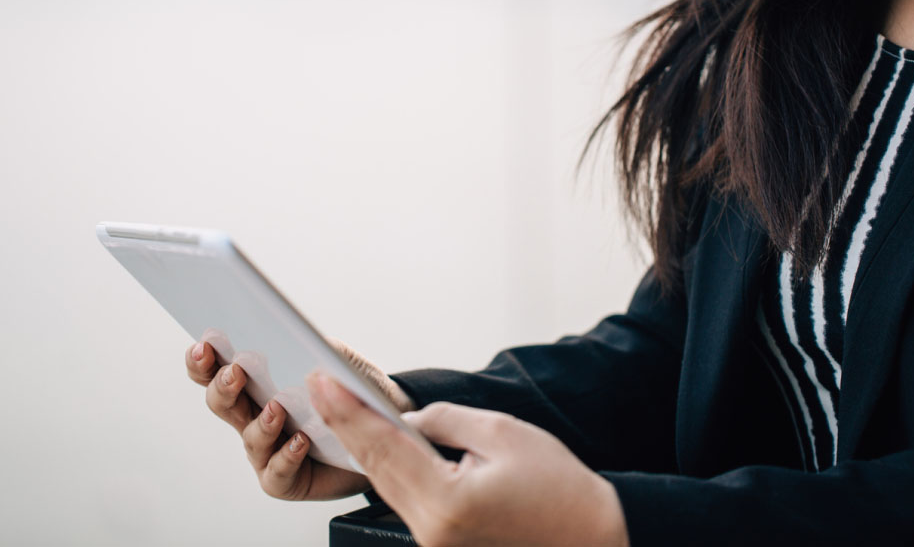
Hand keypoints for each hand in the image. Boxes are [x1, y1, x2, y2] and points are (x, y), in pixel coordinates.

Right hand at [184, 338, 415, 500]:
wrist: (382, 430)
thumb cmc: (351, 390)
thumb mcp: (341, 361)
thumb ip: (320, 348)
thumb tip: (301, 340)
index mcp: (257, 381)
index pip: (216, 369)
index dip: (202, 361)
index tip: (203, 346)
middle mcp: (252, 416)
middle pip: (221, 402)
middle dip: (222, 386)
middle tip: (235, 373)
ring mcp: (265, 450)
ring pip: (249, 438)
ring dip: (261, 423)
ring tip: (277, 409)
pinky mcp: (284, 479)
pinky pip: (276, 471)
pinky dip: (287, 456)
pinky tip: (301, 442)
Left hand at [307, 373, 629, 546]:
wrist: (593, 539)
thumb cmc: (559, 488)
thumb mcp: (502, 434)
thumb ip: (445, 422)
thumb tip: (408, 421)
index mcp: (447, 504)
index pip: (385, 448)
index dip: (351, 412)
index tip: (326, 382)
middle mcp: (432, 533)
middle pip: (376, 470)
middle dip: (346, 425)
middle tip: (320, 386)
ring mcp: (435, 545)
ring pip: (385, 487)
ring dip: (362, 446)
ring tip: (338, 408)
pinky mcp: (443, 545)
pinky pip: (404, 500)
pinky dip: (387, 469)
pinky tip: (373, 443)